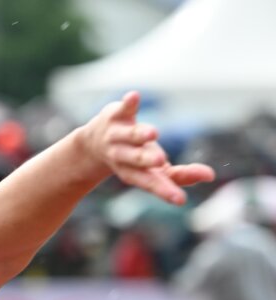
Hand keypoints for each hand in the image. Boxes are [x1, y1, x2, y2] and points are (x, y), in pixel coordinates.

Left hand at [79, 91, 214, 204]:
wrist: (92, 146)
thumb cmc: (134, 161)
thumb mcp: (154, 171)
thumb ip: (181, 176)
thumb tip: (210, 176)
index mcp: (134, 173)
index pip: (150, 183)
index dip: (164, 191)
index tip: (180, 200)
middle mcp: (123, 156)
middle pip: (135, 160)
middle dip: (145, 160)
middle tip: (158, 161)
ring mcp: (117, 136)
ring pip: (129, 136)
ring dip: (139, 134)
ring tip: (152, 134)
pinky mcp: (116, 116)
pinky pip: (124, 109)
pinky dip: (129, 104)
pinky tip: (134, 96)